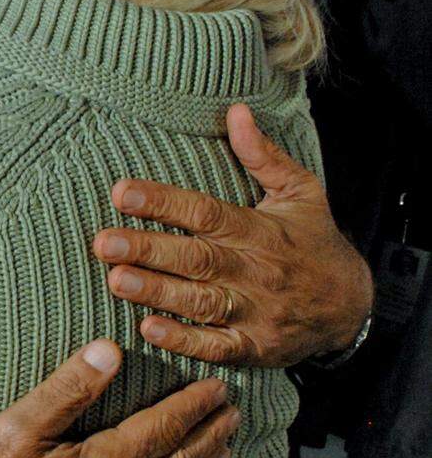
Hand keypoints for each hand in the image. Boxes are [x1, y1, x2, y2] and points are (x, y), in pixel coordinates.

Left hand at [92, 103, 372, 366]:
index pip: (205, 211)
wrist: (353, 307)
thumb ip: (263, 155)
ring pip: (200, 302)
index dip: (163, 201)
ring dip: (157, 292)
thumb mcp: (300, 193)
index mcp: (259, 230)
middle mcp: (254, 270)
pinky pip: (216, 346)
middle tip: (103, 242)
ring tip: (116, 280)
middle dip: (147, 249)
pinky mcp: (253, 347)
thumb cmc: (314, 242)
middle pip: (196, 258)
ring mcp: (254, 311)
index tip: (122, 192)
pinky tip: (149, 330)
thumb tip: (236, 110)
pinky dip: (183, 341)